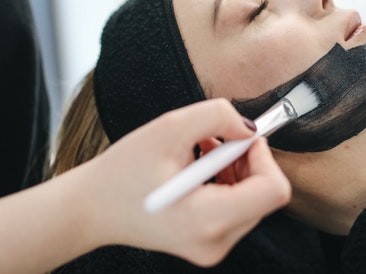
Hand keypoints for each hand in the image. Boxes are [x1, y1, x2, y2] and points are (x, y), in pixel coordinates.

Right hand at [85, 98, 290, 265]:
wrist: (92, 208)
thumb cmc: (122, 171)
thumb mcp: (168, 129)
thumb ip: (216, 116)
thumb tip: (249, 127)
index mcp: (207, 219)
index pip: (273, 191)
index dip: (264, 155)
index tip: (241, 137)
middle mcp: (216, 242)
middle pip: (264, 194)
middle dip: (245, 159)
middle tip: (213, 141)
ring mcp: (213, 247)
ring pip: (253, 199)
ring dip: (234, 168)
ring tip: (199, 152)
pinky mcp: (209, 244)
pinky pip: (237, 207)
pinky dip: (225, 181)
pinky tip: (198, 167)